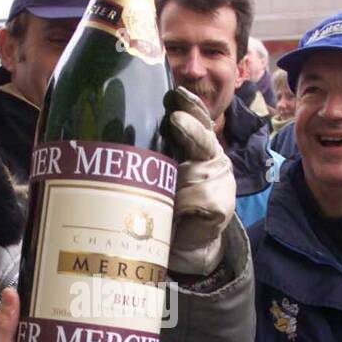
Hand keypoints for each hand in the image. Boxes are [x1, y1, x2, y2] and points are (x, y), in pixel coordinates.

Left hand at [164, 87, 235, 275]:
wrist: (185, 246)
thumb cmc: (167, 205)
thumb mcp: (159, 174)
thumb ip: (153, 151)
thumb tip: (120, 123)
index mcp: (197, 146)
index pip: (197, 118)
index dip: (190, 106)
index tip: (176, 95)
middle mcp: (211, 159)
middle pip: (203, 138)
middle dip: (190, 129)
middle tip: (175, 120)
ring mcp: (219, 181)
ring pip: (196, 172)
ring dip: (177, 183)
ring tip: (168, 194)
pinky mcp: (221, 205)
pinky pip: (197, 199)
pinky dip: (182, 206)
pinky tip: (177, 214)